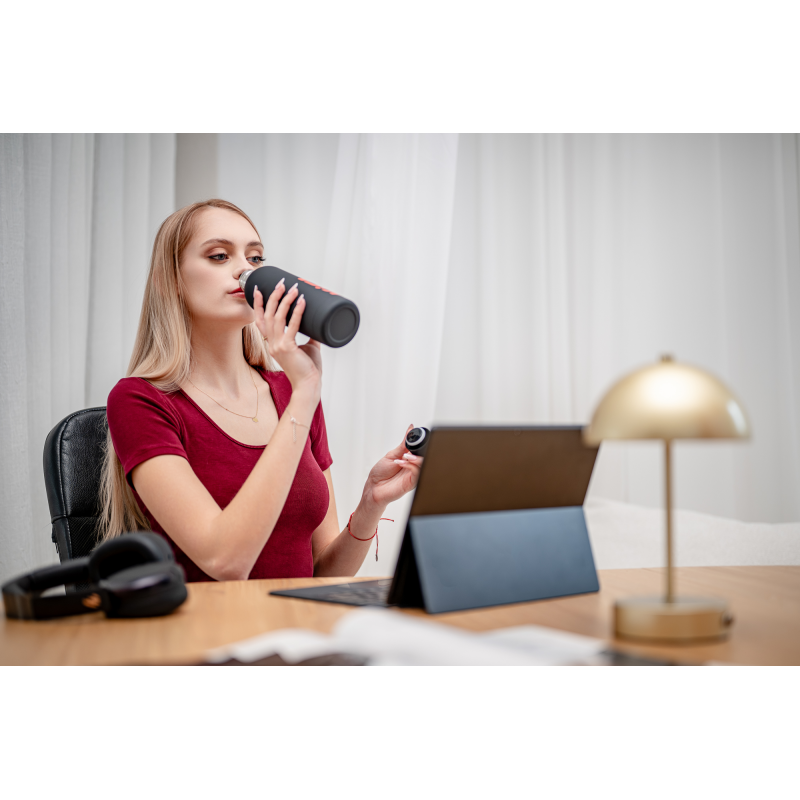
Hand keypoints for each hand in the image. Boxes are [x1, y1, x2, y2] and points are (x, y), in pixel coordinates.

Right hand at [253, 280, 320, 400]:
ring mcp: (278, 346)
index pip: (260, 320)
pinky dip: (297, 313)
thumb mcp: (308, 347)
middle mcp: (272, 343)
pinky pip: (291, 327)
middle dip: (274, 297)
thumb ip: (310, 336)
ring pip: (277, 318)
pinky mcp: (288, 349)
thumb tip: (318, 323)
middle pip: (268, 315)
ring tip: (293, 288)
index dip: (258, 304)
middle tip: (282, 283)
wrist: (309, 384)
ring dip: (285, 301)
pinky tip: (303, 302)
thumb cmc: (308, 368)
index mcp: (272, 343)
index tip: (260, 289)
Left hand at [361, 425, 422, 509]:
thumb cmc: (381, 473)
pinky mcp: (412, 483)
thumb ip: (403, 444)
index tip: (414, 439)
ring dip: (415, 459)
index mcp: (409, 459)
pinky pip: (417, 473)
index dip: (419, 444)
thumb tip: (410, 429)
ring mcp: (413, 475)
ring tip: (404, 456)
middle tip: (408, 451)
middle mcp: (413, 467)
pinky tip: (402, 463)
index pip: (420, 450)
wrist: (373, 488)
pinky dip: (411, 466)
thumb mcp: (392, 455)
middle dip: (419, 452)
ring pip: (423, 465)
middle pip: (424, 457)